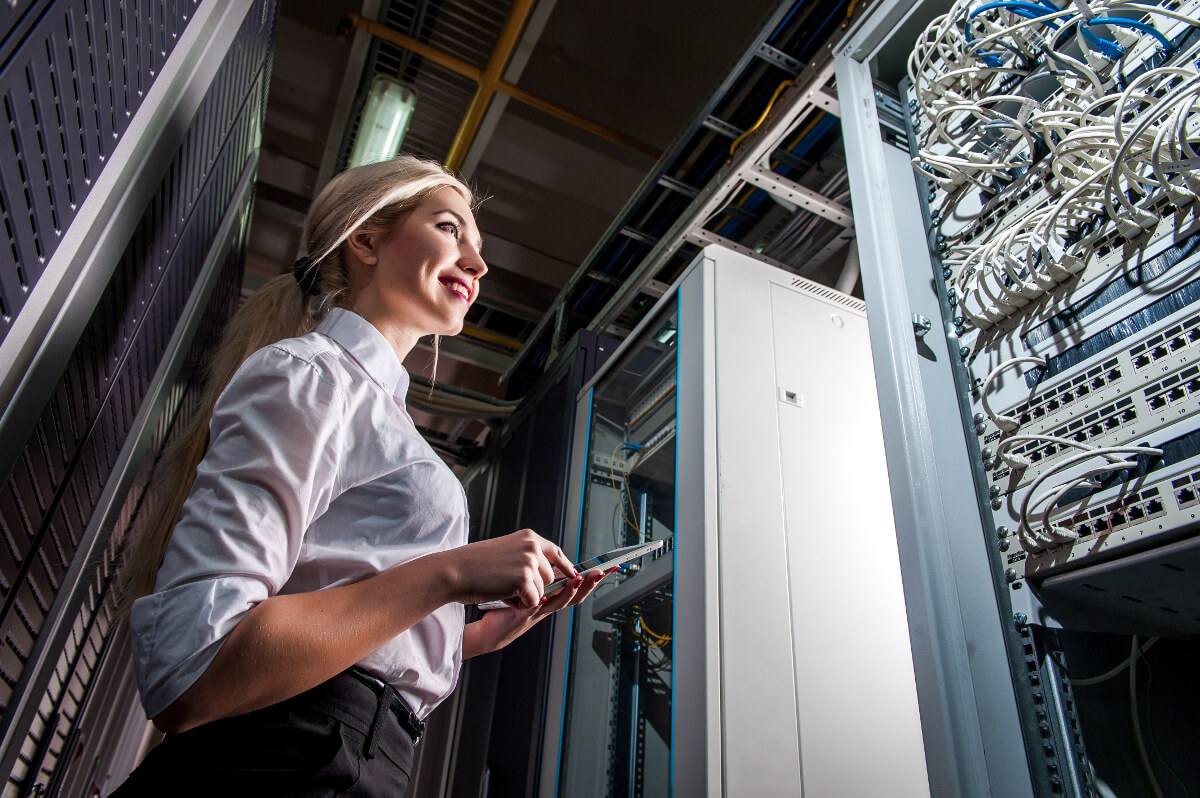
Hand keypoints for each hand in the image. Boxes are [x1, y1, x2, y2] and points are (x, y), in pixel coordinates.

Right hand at [436, 529, 577, 608]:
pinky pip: (533, 601)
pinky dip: (518, 603)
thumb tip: (550, 571)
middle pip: (550, 577)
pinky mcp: (525, 579)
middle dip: (533, 587)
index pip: (556, 552)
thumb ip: (528, 557)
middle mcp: (532, 546)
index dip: (566, 567)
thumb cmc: (474, 565)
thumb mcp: (506, 551)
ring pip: (541, 591)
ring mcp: (530, 562)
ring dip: (524, 595)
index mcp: (528, 537)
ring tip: (502, 586)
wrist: (455, 571)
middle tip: (507, 583)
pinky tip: (502, 593)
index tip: (575, 576)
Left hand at [463, 566, 618, 656]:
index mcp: (553, 595)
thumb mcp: (529, 585)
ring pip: (560, 602)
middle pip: (576, 595)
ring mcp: (538, 611)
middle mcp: (549, 605)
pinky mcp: (523, 615)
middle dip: (590, 584)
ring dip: (572, 591)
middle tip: (602, 572)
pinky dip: (543, 601)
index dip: (594, 577)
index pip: (578, 584)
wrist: (490, 626)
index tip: (611, 567)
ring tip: (581, 579)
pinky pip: (536, 607)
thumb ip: (541, 574)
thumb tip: (552, 554)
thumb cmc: (507, 604)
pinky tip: (547, 593)